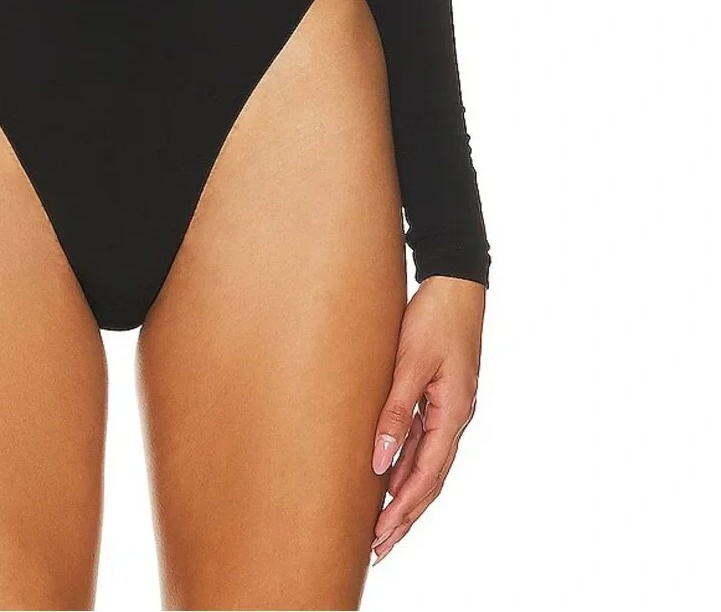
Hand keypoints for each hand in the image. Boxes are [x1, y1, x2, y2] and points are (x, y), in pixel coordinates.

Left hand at [368, 274, 484, 563]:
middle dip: (404, 516)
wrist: (454, 284)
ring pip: (427, 464)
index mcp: (453, 413)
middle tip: (379, 549)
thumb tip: (380, 461)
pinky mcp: (440, 396)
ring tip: (381, 525)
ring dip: (405, 495)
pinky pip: (424, 441)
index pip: (427, 476)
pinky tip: (389, 477)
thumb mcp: (409, 362)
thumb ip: (395, 412)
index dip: (403, 509)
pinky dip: (407, 465)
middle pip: (430, 479)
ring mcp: (450, 408)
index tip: (381, 536)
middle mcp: (455, 417)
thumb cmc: (433, 318)